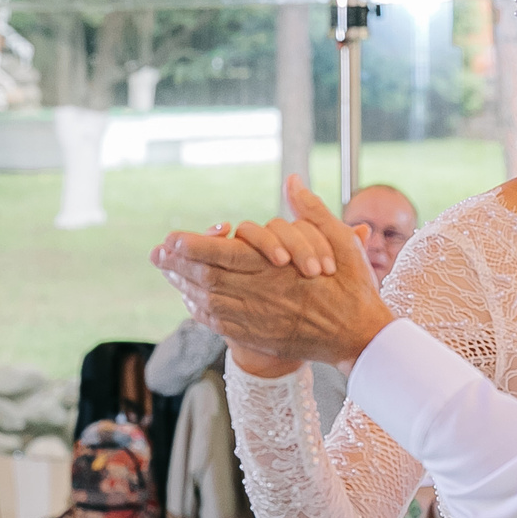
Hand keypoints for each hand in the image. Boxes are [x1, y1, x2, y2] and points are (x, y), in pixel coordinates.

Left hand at [152, 176, 394, 371]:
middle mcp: (259, 296)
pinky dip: (200, 311)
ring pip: (208, 302)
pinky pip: (218, 324)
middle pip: (206, 278)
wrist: (360, 336)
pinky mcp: (256, 338)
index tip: (171, 238)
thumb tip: (293, 179)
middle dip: (177, 265)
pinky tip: (191, 299)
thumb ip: (311, 211)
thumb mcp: (339, 241)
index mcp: (275, 271)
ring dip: (184, 287)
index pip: (223, 255)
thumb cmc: (353, 288)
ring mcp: (255, 320)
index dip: (193, 247)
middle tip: (156, 254)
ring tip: (167, 273)